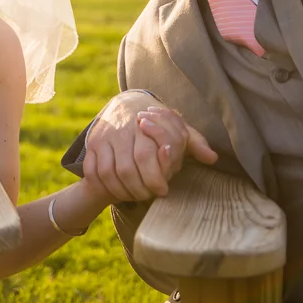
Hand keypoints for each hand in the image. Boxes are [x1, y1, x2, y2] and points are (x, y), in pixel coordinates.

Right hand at [83, 92, 217, 202]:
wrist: (122, 106)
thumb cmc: (156, 124)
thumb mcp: (177, 129)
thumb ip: (194, 143)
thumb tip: (212, 158)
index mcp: (144, 124)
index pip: (146, 156)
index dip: (155, 178)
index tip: (163, 190)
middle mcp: (121, 130)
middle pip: (127, 169)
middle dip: (140, 189)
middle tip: (149, 196)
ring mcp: (103, 137)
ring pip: (108, 173)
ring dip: (122, 191)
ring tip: (135, 196)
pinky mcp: (91, 145)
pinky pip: (93, 172)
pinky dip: (103, 186)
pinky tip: (117, 191)